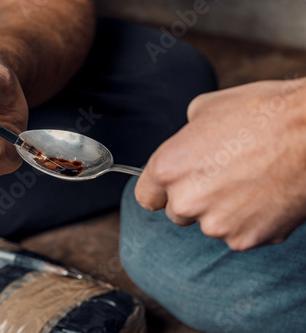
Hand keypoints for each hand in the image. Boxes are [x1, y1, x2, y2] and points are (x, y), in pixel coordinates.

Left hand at [135, 79, 305, 249]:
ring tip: (249, 182)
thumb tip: (185, 148)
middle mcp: (186, 202)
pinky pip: (238, 233)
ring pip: (209, 224)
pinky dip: (249, 220)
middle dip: (194, 199)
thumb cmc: (261, 113)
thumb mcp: (205, 110)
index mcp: (167, 169)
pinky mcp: (247, 239)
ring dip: (222, 210)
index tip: (171, 187)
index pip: (145, 197)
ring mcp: (217, 224)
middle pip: (177, 212)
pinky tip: (265, 195)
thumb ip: (183, 140)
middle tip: (222, 176)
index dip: (159, 190)